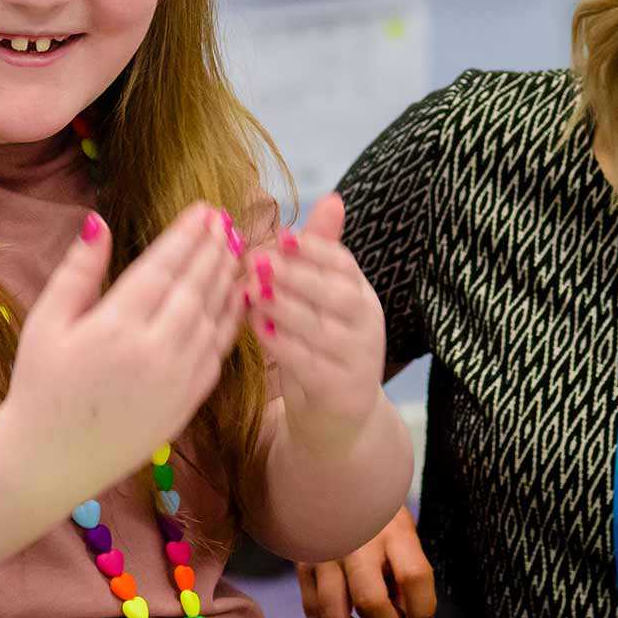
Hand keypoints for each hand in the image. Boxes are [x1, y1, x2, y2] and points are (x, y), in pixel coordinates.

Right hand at [0, 201, 242, 493]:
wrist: (47, 461)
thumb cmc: (40, 387)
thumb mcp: (45, 322)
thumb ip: (77, 272)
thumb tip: (98, 221)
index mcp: (115, 327)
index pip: (162, 268)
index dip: (186, 235)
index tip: (203, 209)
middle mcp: (153, 352)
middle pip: (194, 289)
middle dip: (213, 250)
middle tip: (226, 221)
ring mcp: (175, 381)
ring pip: (212, 319)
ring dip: (227, 281)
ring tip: (236, 251)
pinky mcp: (186, 404)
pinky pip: (217, 354)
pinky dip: (230, 322)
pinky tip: (234, 300)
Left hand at [245, 193, 387, 457]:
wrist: (338, 420)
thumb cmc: (318, 347)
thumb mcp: (321, 299)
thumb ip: (320, 253)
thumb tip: (333, 197)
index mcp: (360, 295)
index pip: (345, 264)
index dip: (314, 249)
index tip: (282, 237)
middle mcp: (366, 324)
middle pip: (336, 294)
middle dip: (295, 275)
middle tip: (256, 262)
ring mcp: (359, 360)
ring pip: (322, 329)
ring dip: (283, 309)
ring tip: (250, 293)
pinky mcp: (342, 392)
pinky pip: (310, 365)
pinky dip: (283, 346)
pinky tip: (258, 331)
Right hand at [296, 505, 436, 617]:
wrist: (327, 478)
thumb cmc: (373, 509)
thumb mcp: (401, 526)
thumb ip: (406, 567)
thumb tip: (404, 613)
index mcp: (391, 529)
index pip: (413, 576)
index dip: (423, 609)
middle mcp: (356, 542)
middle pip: (371, 603)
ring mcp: (325, 554)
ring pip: (336, 617)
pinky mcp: (303, 566)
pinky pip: (314, 613)